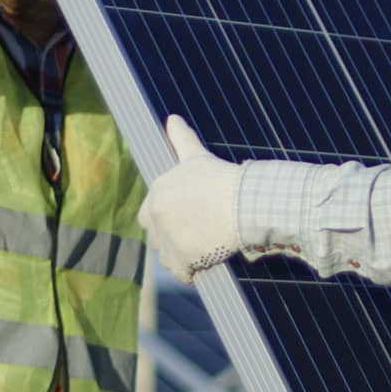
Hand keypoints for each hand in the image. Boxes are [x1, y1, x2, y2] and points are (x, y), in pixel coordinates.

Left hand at [137, 115, 244, 284]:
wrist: (243, 204)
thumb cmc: (222, 178)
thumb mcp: (198, 156)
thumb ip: (181, 139)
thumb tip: (172, 118)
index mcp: (157, 193)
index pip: (148, 214)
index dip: (165, 218)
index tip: (184, 217)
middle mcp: (157, 218)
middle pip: (156, 236)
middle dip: (169, 237)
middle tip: (193, 234)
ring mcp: (168, 241)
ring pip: (166, 256)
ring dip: (180, 255)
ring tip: (201, 248)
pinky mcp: (182, 261)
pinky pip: (180, 273)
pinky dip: (190, 272)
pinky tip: (204, 264)